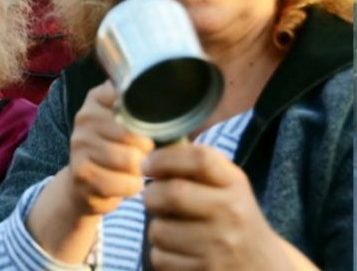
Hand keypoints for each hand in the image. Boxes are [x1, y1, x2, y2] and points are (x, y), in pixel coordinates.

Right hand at [26, 81, 154, 262]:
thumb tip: (188, 110)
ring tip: (137, 169)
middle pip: (133, 133)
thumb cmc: (120, 150)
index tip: (154, 127)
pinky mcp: (81, 173)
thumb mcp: (132, 125)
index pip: (132, 99)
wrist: (86, 184)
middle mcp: (85, 117)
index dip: (151, 117)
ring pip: (129, 160)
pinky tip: (127, 183)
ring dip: (140, 170)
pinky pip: (121, 182)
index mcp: (99, 98)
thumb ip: (151, 112)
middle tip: (146, 154)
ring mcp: (79, 145)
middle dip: (148, 149)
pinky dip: (131, 186)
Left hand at [142, 145, 309, 269]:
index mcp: (236, 185)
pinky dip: (161, 254)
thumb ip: (194, 165)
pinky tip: (179, 251)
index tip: (148, 164)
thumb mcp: (227, 186)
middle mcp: (232, 214)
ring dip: (157, 228)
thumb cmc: (232, 217)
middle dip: (151, 195)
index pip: (199, 159)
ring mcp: (221, 247)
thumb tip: (149, 154)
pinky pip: (160, 258)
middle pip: (172, 194)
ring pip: (159, 230)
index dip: (165, 158)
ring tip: (172, 229)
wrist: (264, 267)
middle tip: (154, 199)